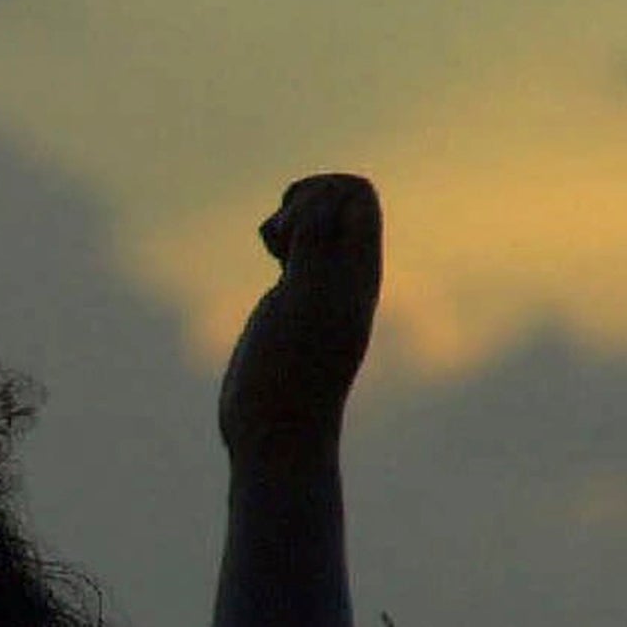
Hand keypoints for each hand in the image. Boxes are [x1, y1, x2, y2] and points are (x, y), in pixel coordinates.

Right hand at [219, 172, 380, 459]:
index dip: (320, 195)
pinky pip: (294, 248)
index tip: (295, 237)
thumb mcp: (304, 302)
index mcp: (357, 272)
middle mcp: (345, 275)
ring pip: (313, 220)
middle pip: (339, 198)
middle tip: (282, 242)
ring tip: (273, 251)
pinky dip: (276, 241)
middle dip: (301, 201)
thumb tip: (315, 205)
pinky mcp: (290, 302)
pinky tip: (269, 264)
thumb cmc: (289, 373)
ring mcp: (318, 287)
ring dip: (286, 220)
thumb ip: (314, 247)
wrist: (275, 432)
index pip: (357, 195)